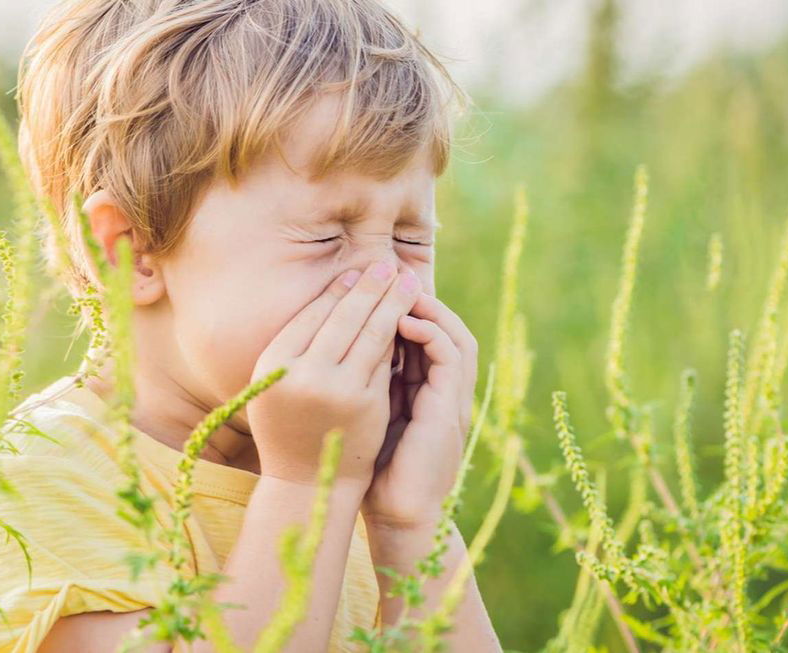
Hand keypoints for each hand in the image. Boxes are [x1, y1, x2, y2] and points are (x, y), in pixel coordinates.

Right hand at [247, 260, 420, 486]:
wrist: (306, 484)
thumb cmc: (289, 427)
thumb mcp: (276, 384)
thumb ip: (296, 347)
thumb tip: (334, 294)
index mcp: (272, 363)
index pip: (312, 315)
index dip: (338, 290)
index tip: (356, 272)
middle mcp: (301, 373)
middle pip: (343, 317)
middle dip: (369, 286)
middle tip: (387, 264)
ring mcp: (336, 389)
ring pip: (370, 333)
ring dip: (391, 302)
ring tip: (406, 281)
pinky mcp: (365, 403)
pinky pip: (384, 359)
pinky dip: (398, 335)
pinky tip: (408, 317)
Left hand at [363, 291, 478, 529]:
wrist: (397, 516)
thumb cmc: (374, 471)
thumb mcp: (367, 416)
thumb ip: (364, 384)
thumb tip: (332, 349)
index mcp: (426, 391)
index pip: (424, 334)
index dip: (403, 307)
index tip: (372, 286)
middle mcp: (444, 391)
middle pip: (444, 327)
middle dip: (418, 298)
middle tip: (388, 273)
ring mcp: (452, 400)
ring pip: (455, 335)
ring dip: (429, 308)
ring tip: (398, 289)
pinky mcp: (451, 410)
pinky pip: (451, 358)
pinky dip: (430, 334)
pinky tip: (402, 322)